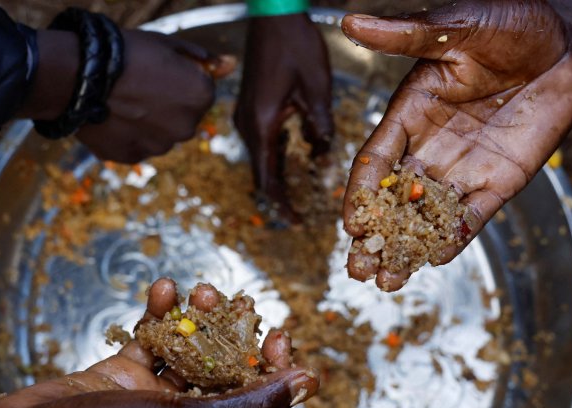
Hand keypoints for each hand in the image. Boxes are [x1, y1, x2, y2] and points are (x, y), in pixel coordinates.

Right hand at [0, 278, 317, 407]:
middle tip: (240, 301)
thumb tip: (309, 385)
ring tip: (201, 290)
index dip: (275, 369)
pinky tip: (163, 286)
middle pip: (223, 370)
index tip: (278, 335)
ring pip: (185, 348)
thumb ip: (250, 404)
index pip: (257, 402)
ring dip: (197, 316)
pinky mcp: (116, 373)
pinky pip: (146, 337)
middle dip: (235, 332)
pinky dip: (157, 312)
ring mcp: (147, 394)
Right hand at [77, 31, 235, 162]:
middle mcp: (186, 128)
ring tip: (121, 102)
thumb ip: (203, 58)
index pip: (200, 91)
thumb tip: (231, 64)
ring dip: (147, 123)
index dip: (179, 80)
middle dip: (166, 106)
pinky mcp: (133, 157)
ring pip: (159, 134)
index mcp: (201, 96)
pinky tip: (110, 116)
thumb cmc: (126, 53)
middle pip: (182, 117)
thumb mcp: (168, 45)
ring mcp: (159, 146)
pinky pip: (136, 146)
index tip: (157, 72)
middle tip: (138, 87)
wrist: (80, 75)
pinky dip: (127, 135)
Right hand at [234, 14, 332, 218]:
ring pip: (264, 156)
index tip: (294, 222)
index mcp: (262, 124)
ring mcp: (248, 115)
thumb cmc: (294, 44)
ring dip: (281, 174)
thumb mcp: (316, 87)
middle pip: (262, 172)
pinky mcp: (253, 106)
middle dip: (280, 194)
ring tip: (300, 192)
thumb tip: (324, 153)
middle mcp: (249, 124)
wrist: (273, 14)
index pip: (267, 178)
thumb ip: (319, 124)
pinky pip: (265, 139)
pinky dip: (280, 153)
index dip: (280, 204)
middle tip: (299, 215)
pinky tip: (300, 153)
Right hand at [340, 2, 571, 290]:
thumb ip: (406, 34)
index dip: (361, 192)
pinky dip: (454, 238)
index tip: (351, 222)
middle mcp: (430, 144)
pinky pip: (471, 216)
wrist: (570, 38)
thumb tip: (350, 20)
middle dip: (375, 236)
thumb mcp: (456, 26)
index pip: (375, 160)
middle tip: (358, 269)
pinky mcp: (499, 181)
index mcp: (410, 111)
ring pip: (427, 215)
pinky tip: (435, 259)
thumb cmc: (512, 20)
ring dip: (407, 248)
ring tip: (389, 281)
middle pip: (394, 198)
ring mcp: (464, 166)